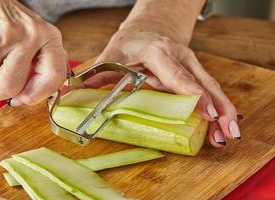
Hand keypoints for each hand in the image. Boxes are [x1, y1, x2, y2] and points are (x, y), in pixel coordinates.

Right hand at [0, 0, 67, 105]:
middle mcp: (32, 35)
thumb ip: (44, 65)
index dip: (38, 95)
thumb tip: (33, 96)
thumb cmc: (11, 25)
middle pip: (10, 87)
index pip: (55, 76)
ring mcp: (6, 33)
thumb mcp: (37, 40)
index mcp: (50, 39)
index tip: (23, 99)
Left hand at [95, 27, 240, 146]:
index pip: (175, 72)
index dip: (189, 90)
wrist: (153, 25)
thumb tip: (72, 92)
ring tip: (229, 134)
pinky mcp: (196, 71)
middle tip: (223, 130)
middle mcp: (179, 57)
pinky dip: (219, 107)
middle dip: (215, 107)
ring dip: (223, 110)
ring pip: (211, 86)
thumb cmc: (132, 40)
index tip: (203, 109)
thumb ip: (96, 72)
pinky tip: (225, 123)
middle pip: (201, 82)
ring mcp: (191, 63)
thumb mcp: (112, 51)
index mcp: (156, 51)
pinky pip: (210, 89)